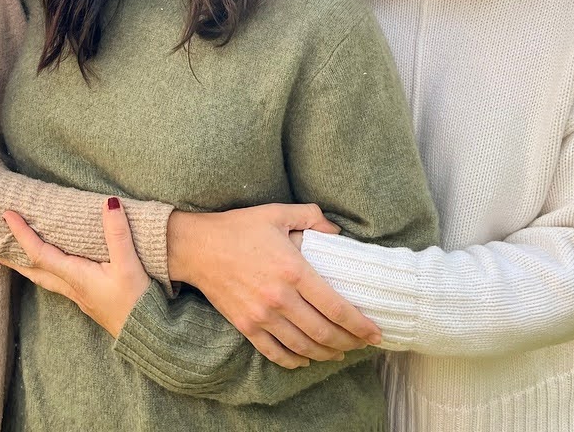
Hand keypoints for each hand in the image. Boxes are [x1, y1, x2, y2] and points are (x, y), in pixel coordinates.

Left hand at [2, 197, 149, 337]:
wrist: (146, 334)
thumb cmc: (136, 302)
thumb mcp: (128, 265)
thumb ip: (117, 234)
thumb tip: (109, 202)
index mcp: (75, 276)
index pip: (39, 253)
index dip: (22, 233)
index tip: (6, 215)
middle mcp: (71, 287)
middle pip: (34, 271)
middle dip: (14, 256)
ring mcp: (78, 295)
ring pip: (44, 278)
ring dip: (28, 265)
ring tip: (15, 256)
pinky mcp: (88, 299)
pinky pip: (58, 282)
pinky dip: (46, 271)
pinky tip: (54, 268)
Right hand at [167, 204, 380, 367]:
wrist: (197, 247)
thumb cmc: (239, 227)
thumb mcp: (277, 213)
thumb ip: (310, 217)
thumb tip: (336, 230)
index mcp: (293, 270)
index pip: (336, 307)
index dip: (360, 324)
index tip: (376, 332)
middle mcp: (280, 298)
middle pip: (324, 333)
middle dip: (350, 343)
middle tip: (363, 344)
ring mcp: (262, 316)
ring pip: (304, 347)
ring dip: (327, 354)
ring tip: (341, 352)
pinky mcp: (247, 327)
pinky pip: (277, 354)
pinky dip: (296, 361)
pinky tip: (307, 359)